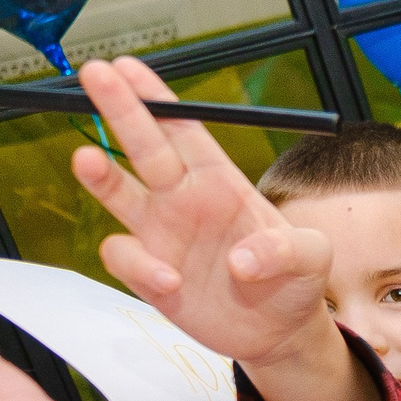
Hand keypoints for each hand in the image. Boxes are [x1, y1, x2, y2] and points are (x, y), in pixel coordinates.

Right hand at [70, 58, 334, 370]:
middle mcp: (183, 199)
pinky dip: (139, 266)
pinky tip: (170, 282)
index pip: (184, 128)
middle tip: (95, 74)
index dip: (156, 97)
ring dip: (100, 176)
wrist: (278, 333)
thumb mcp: (313, 258)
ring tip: (87, 160)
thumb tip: (243, 260)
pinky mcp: (149, 274)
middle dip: (119, 108)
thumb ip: (289, 250)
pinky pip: (126, 257)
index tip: (127, 67)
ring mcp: (161, 233)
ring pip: (118, 192)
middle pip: (144, 145)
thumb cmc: (295, 282)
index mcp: (220, 180)